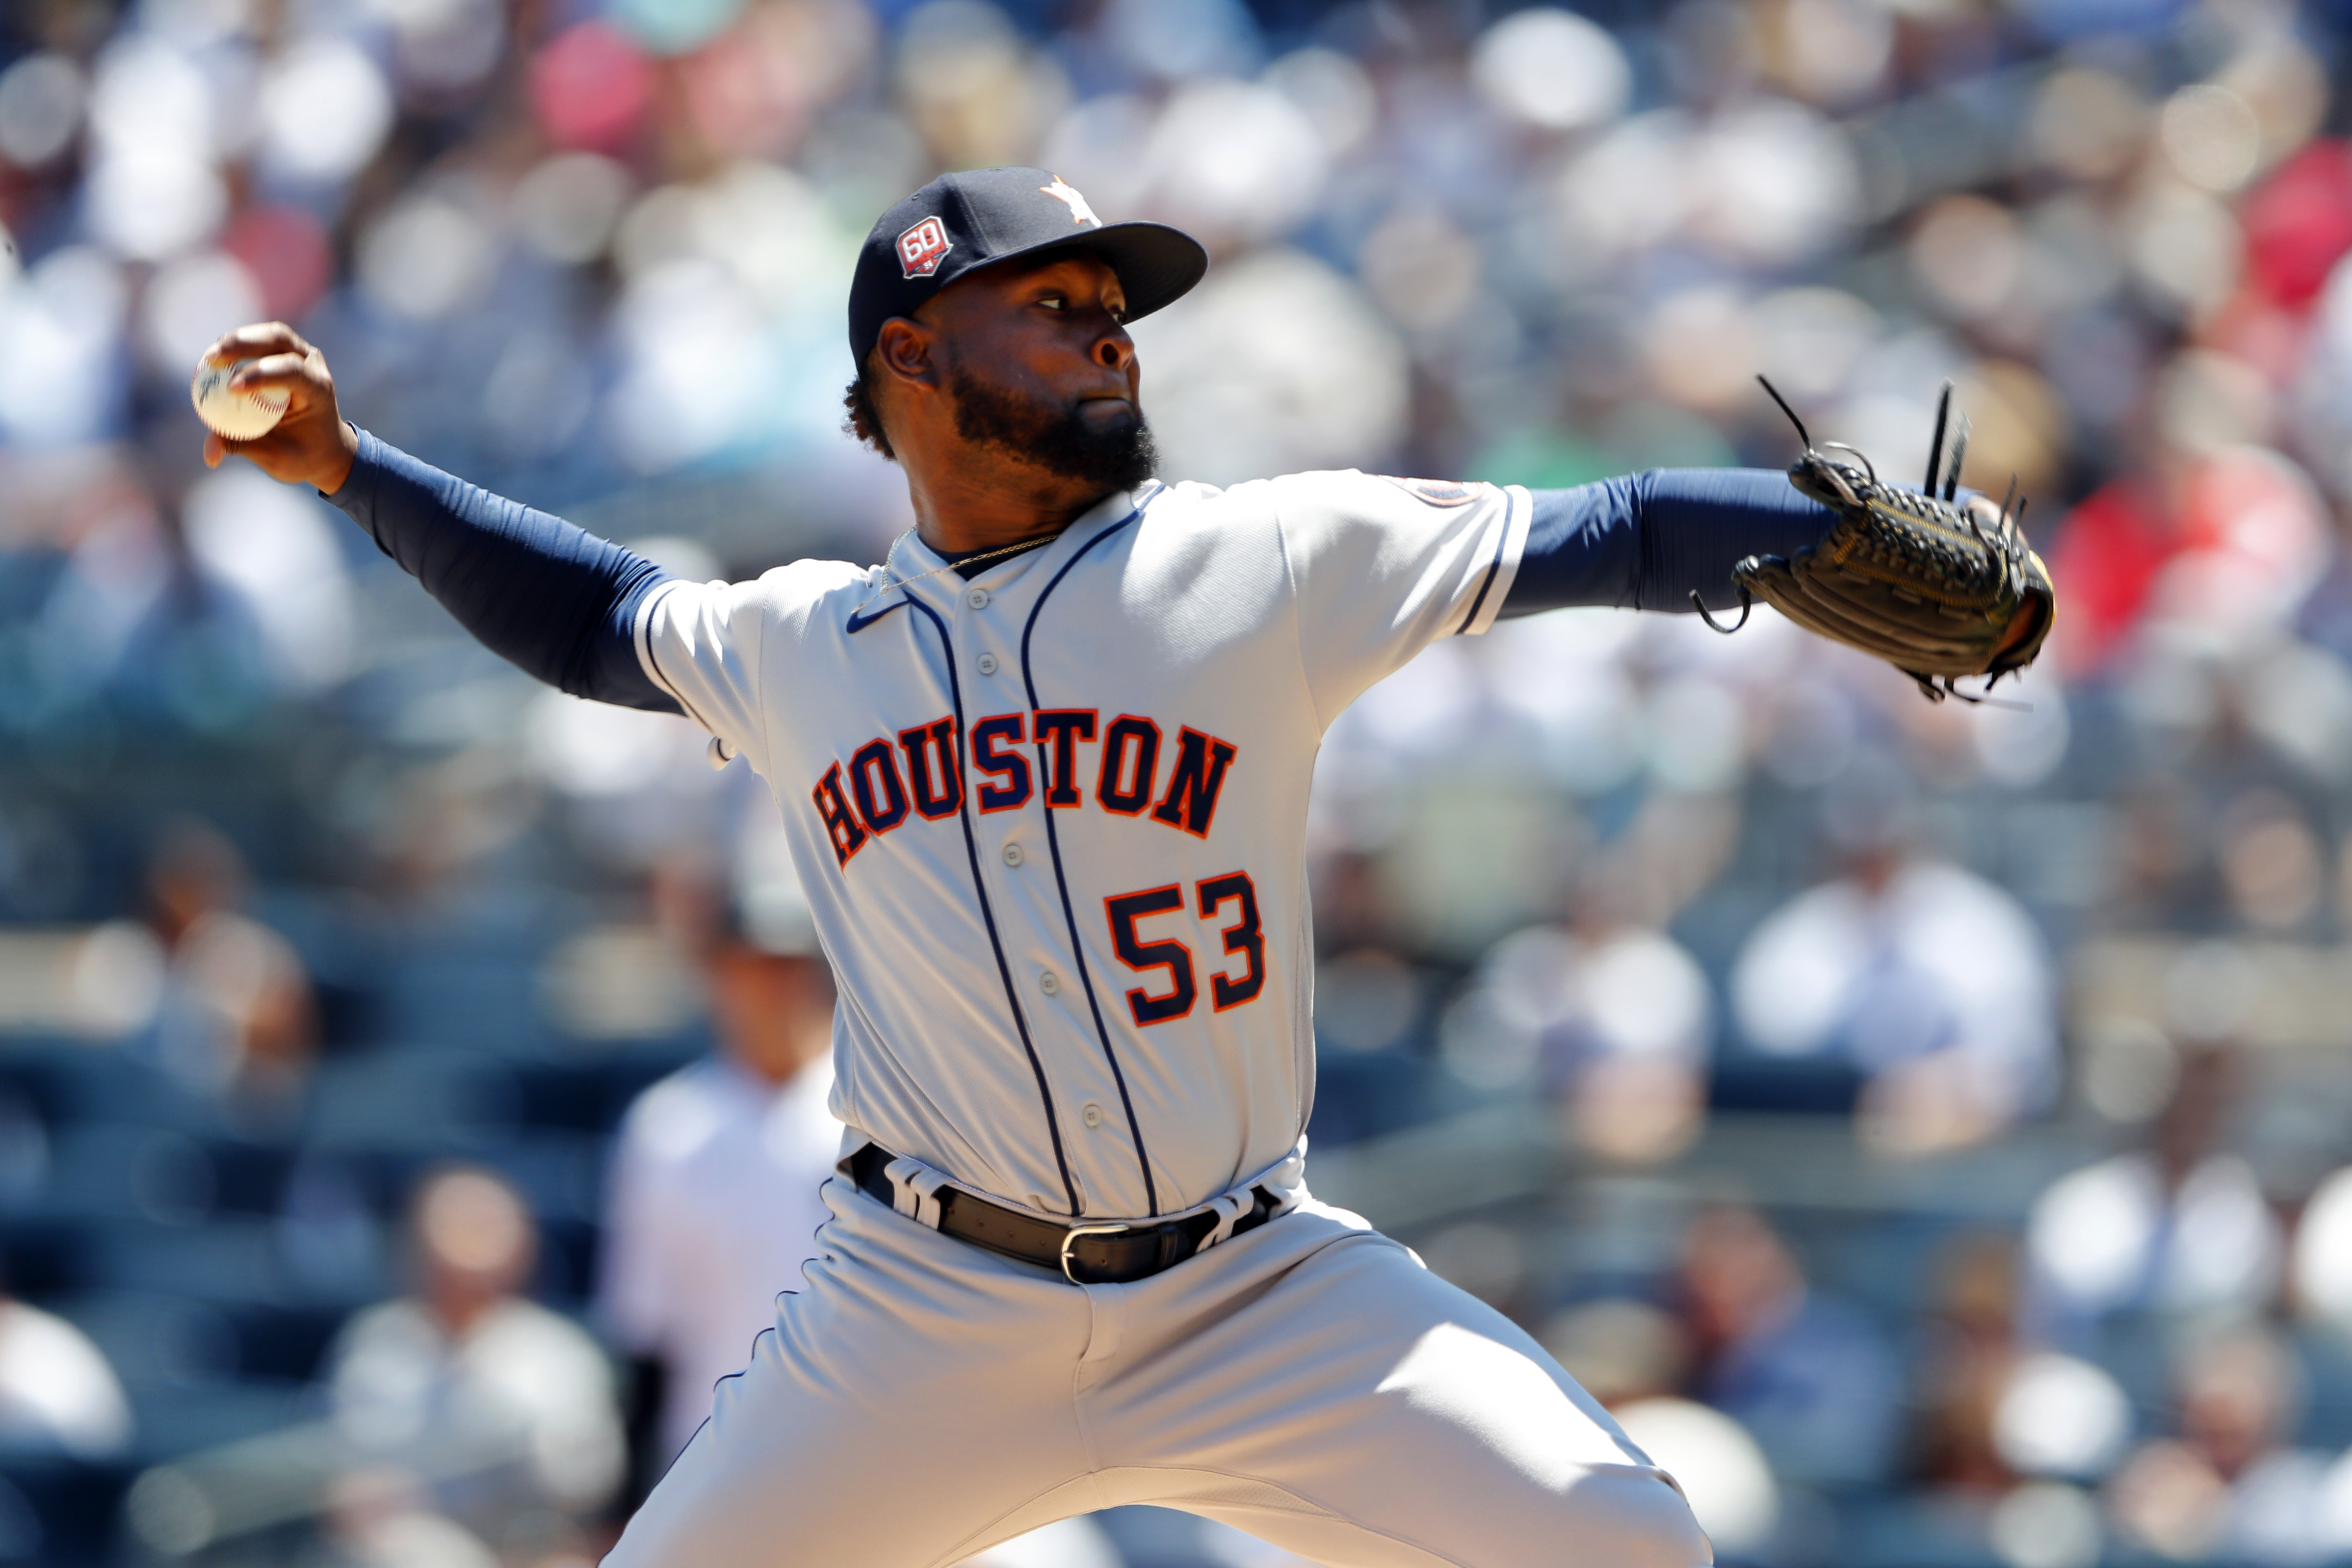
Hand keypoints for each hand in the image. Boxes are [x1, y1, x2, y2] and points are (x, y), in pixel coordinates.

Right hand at [198, 323, 358, 494]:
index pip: (292, 371)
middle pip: (279, 340)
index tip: (231, 388)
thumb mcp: (276, 457)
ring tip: (210, 357)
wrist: (324, 447)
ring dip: (237, 339)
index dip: (260, 375)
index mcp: (319, 390)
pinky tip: (217, 356)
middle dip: (242, 344)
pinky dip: (238, 344)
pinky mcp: (288, 352)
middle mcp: (314, 365)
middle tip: (211, 360)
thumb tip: (210, 455)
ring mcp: (303, 354)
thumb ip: (242, 447)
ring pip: (271, 334)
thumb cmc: (301, 453)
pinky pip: (261, 340)